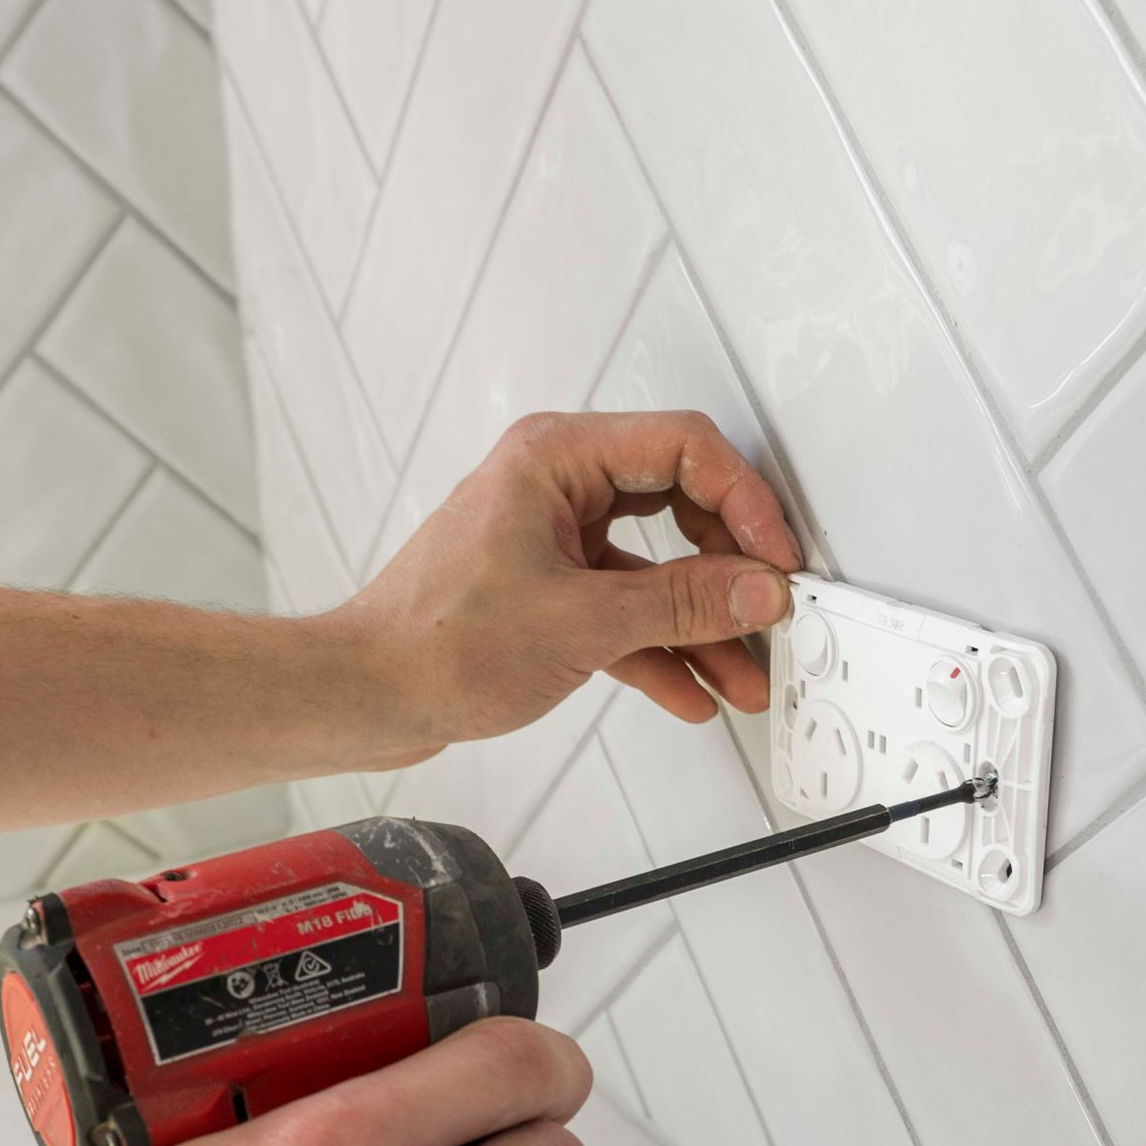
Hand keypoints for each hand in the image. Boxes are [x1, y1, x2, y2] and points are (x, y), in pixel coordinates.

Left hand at [337, 410, 801, 761]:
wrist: (369, 695)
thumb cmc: (434, 642)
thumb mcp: (582, 622)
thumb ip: (682, 604)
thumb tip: (756, 590)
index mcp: (557, 456)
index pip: (685, 450)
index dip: (746, 502)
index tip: (776, 560)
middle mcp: (555, 484)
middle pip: (681, 506)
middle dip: (729, 570)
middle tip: (769, 610)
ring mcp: (551, 538)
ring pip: (654, 570)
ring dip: (702, 625)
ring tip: (744, 673)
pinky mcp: (547, 591)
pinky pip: (623, 611)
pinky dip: (659, 650)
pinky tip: (693, 691)